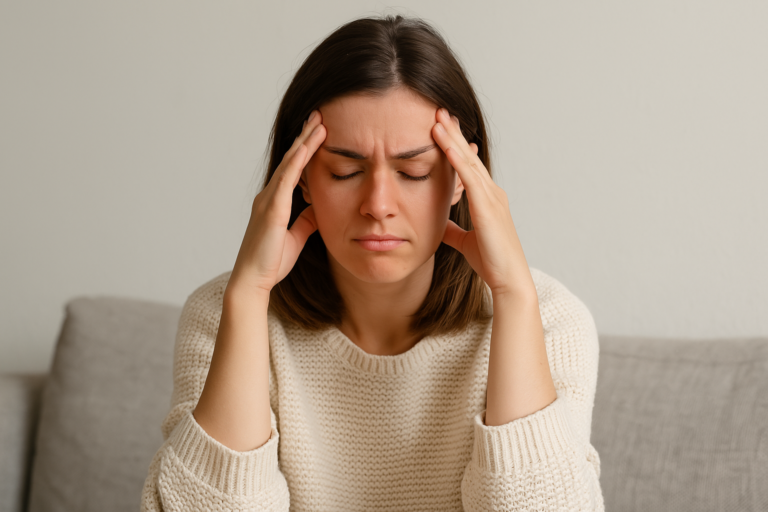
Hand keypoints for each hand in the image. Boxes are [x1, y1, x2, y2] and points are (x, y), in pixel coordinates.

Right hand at [229, 111, 326, 295]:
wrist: (253, 280)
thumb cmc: (271, 262)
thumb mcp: (297, 238)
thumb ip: (306, 221)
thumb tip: (317, 208)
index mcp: (275, 202)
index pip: (294, 169)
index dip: (306, 150)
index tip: (318, 132)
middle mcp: (269, 196)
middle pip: (291, 160)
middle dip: (305, 137)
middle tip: (318, 115)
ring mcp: (269, 200)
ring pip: (289, 164)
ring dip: (304, 142)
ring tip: (318, 122)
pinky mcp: (272, 209)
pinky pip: (286, 180)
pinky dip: (297, 161)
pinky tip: (307, 147)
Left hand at [431, 108, 534, 297]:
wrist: (508, 280)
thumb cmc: (491, 262)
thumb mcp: (465, 241)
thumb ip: (453, 229)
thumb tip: (439, 223)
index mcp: (487, 199)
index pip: (468, 166)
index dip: (454, 145)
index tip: (440, 127)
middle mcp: (492, 193)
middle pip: (468, 156)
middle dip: (453, 133)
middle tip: (438, 111)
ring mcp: (492, 198)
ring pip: (469, 161)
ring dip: (452, 139)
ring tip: (437, 118)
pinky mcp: (488, 207)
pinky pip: (470, 177)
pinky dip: (457, 159)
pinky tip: (445, 144)